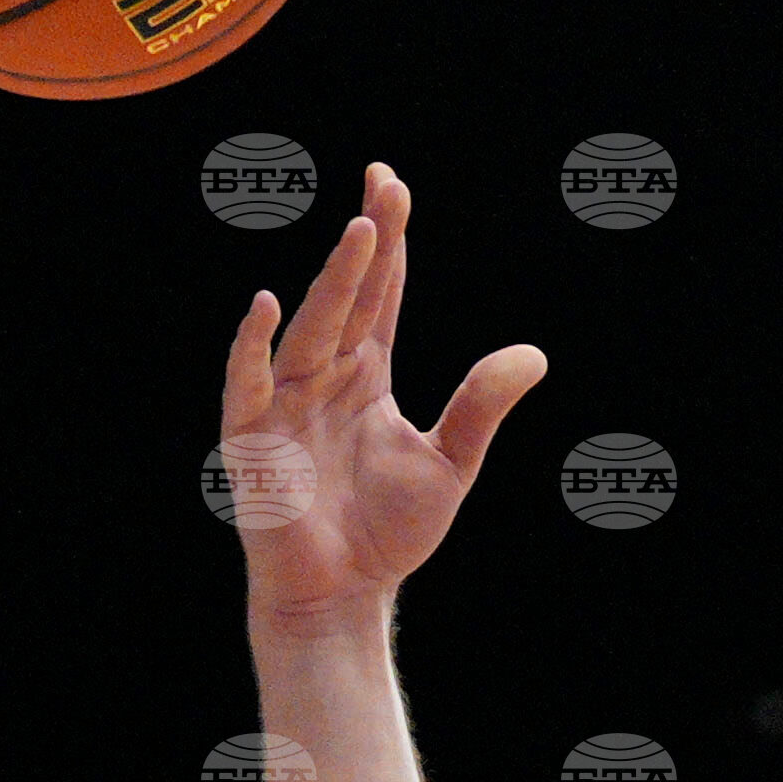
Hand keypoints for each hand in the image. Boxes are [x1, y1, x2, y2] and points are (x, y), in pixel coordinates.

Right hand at [220, 166, 544, 629]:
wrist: (342, 595)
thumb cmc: (387, 534)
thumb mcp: (449, 463)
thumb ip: (481, 405)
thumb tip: (535, 354)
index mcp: (366, 373)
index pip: (381, 294)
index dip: (391, 242)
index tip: (395, 186)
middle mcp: (324, 374)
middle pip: (348, 295)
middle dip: (367, 242)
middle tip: (384, 186)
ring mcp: (285, 401)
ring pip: (312, 327)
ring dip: (334, 282)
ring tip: (360, 234)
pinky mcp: (254, 438)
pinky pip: (248, 383)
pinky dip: (253, 347)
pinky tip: (268, 306)